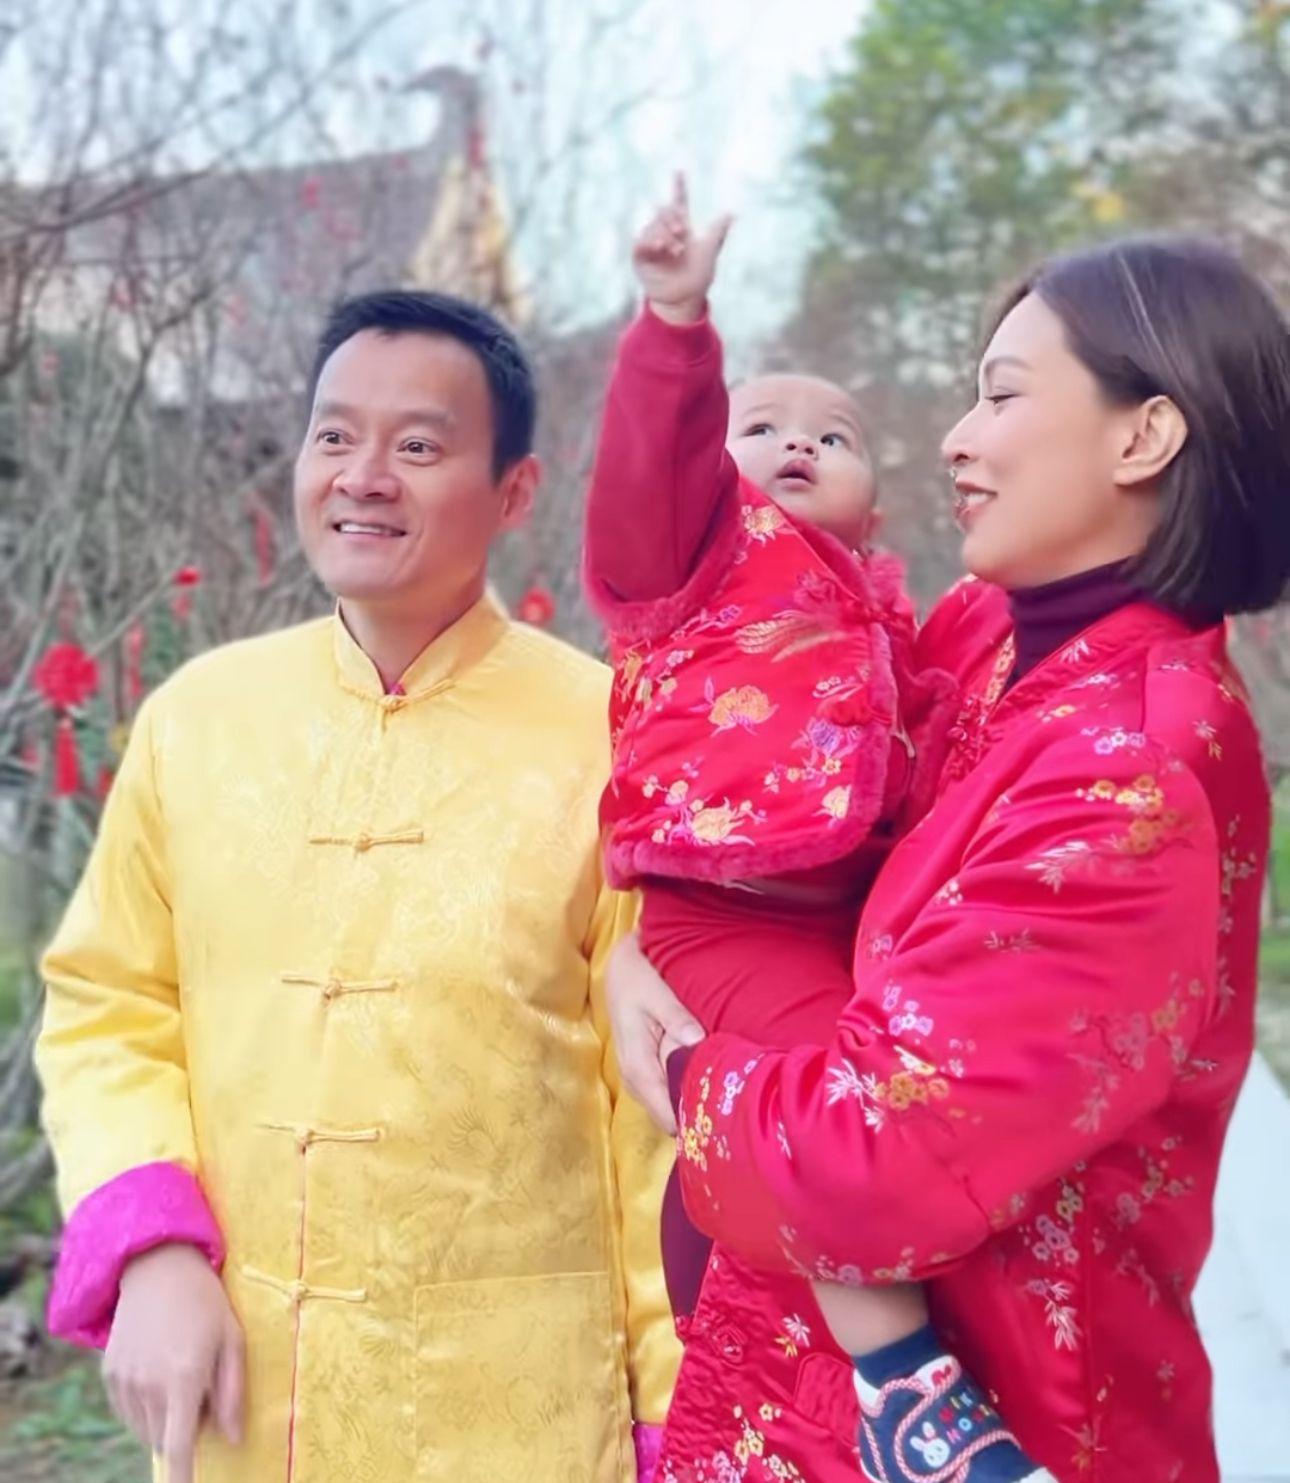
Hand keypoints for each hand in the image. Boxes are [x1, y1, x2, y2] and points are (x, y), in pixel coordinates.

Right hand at [104, 1243, 243, 1480]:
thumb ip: (232, 1392)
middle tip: (202, 1389)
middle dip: (185, 1430)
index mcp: (183, 1378)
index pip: (179, 1446)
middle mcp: (148, 1386)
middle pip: (165, 1439)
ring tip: (181, 1373)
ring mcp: (125, 1381)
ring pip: (145, 1428)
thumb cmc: (206, 1302)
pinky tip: (160, 1372)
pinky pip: (128, 1411)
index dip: (182, 1478)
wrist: (157, 1267)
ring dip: (164, 1420)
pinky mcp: (110, 1374)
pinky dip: (145, 1408)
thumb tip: (233, 1439)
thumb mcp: (232, 1339)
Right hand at [607, 931, 704, 1132]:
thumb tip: (698, 1041)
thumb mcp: (657, 993)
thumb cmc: (638, 980)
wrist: (619, 969)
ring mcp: (636, 1078)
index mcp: (638, 1066)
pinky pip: (663, 1095)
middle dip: (694, 1117)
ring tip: (723, 1101)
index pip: (665, 1113)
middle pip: (666, 1118)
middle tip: (731, 1112)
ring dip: (688, 1106)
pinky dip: (682, 1094)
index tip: (722, 1123)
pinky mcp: (642, 1071)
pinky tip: (705, 1085)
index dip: (691, 1122)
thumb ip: (677, 1018)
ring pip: (664, 1109)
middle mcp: (634, 1080)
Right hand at [633, 172, 733, 324]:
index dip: (679, 187)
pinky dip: (650, 242)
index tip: (679, 171)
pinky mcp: (641, 257)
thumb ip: (717, 231)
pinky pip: (640, 243)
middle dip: (672, 217)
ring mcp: (652, 244)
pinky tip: (660, 247)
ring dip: (665, 235)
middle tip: (682, 231)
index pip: (679, 202)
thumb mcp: (710, 251)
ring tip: (676, 250)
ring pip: (653, 227)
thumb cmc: (699, 277)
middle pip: (664, 211)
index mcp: (682, 228)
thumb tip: (731, 213)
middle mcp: (666, 233)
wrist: (685, 298)